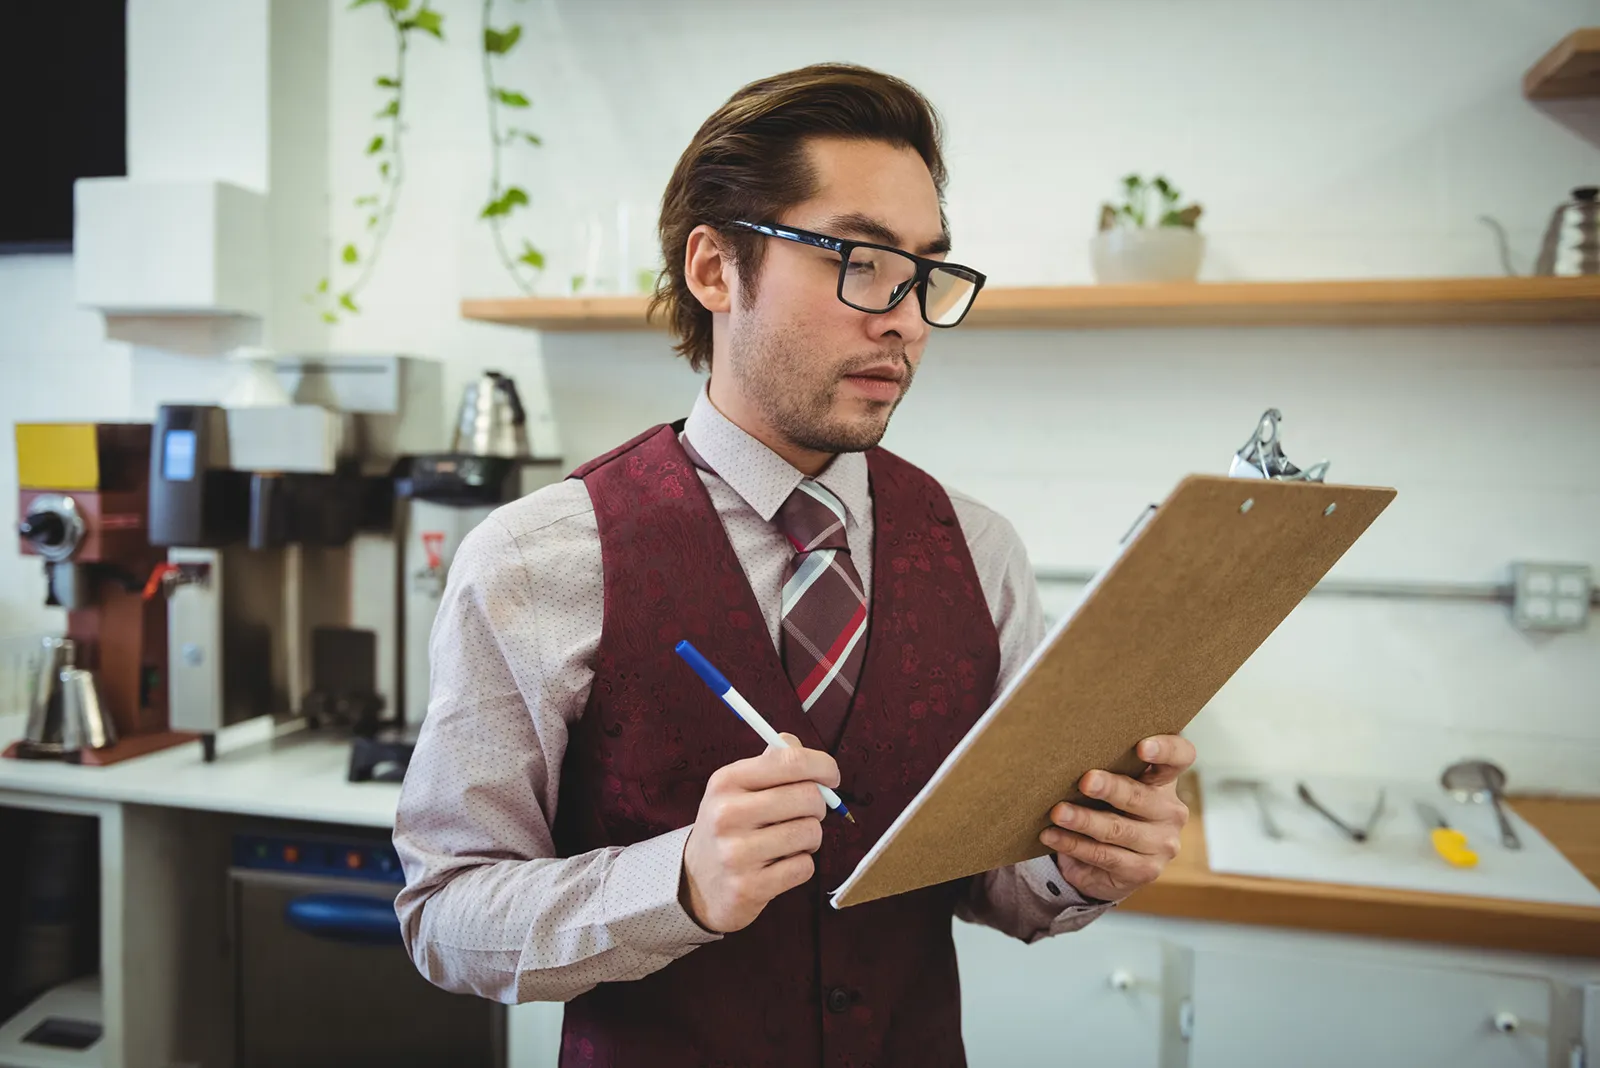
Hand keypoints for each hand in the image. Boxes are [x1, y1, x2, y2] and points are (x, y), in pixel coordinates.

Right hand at [681, 733, 838, 932]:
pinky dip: (801, 865)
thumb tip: (796, 745)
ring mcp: (736, 853)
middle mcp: (727, 814)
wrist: (695, 882)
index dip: (822, 765)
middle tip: (806, 814)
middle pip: (808, 797)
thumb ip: (770, 762)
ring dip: (810, 838)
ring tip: (789, 841)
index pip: (789, 760)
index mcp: (727, 781)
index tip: (831, 777)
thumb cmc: (730, 826)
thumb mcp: (737, 787)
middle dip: (818, 806)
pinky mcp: (749, 887)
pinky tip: (780, 865)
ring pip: (810, 833)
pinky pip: (804, 867)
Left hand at [1039, 735, 1195, 903]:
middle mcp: (1171, 811)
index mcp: (1165, 780)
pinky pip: (1104, 856)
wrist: (1109, 863)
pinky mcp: (1145, 871)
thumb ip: (1105, 768)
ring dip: (1084, 820)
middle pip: (1141, 796)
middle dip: (1111, 788)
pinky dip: (1074, 844)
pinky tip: (1052, 835)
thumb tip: (1067, 753)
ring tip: (1058, 812)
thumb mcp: (1112, 785)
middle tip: (1085, 781)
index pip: (1180, 757)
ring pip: (1118, 829)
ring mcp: (1162, 843)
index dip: (1166, 749)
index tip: (1142, 746)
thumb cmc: (1107, 808)